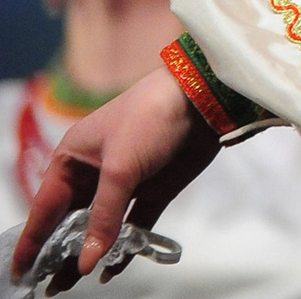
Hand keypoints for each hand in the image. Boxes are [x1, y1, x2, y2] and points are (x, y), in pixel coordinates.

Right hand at [10, 69, 218, 288]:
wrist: (203, 98)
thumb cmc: (150, 119)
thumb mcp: (120, 169)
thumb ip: (103, 218)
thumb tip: (85, 262)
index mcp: (72, 160)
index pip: (45, 208)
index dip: (32, 241)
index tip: (19, 271)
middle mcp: (93, 173)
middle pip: (71, 221)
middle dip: (59, 253)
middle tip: (47, 287)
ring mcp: (124, 183)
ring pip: (100, 226)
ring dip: (89, 254)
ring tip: (70, 286)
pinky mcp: (153, 190)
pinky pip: (132, 224)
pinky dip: (123, 246)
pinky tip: (112, 269)